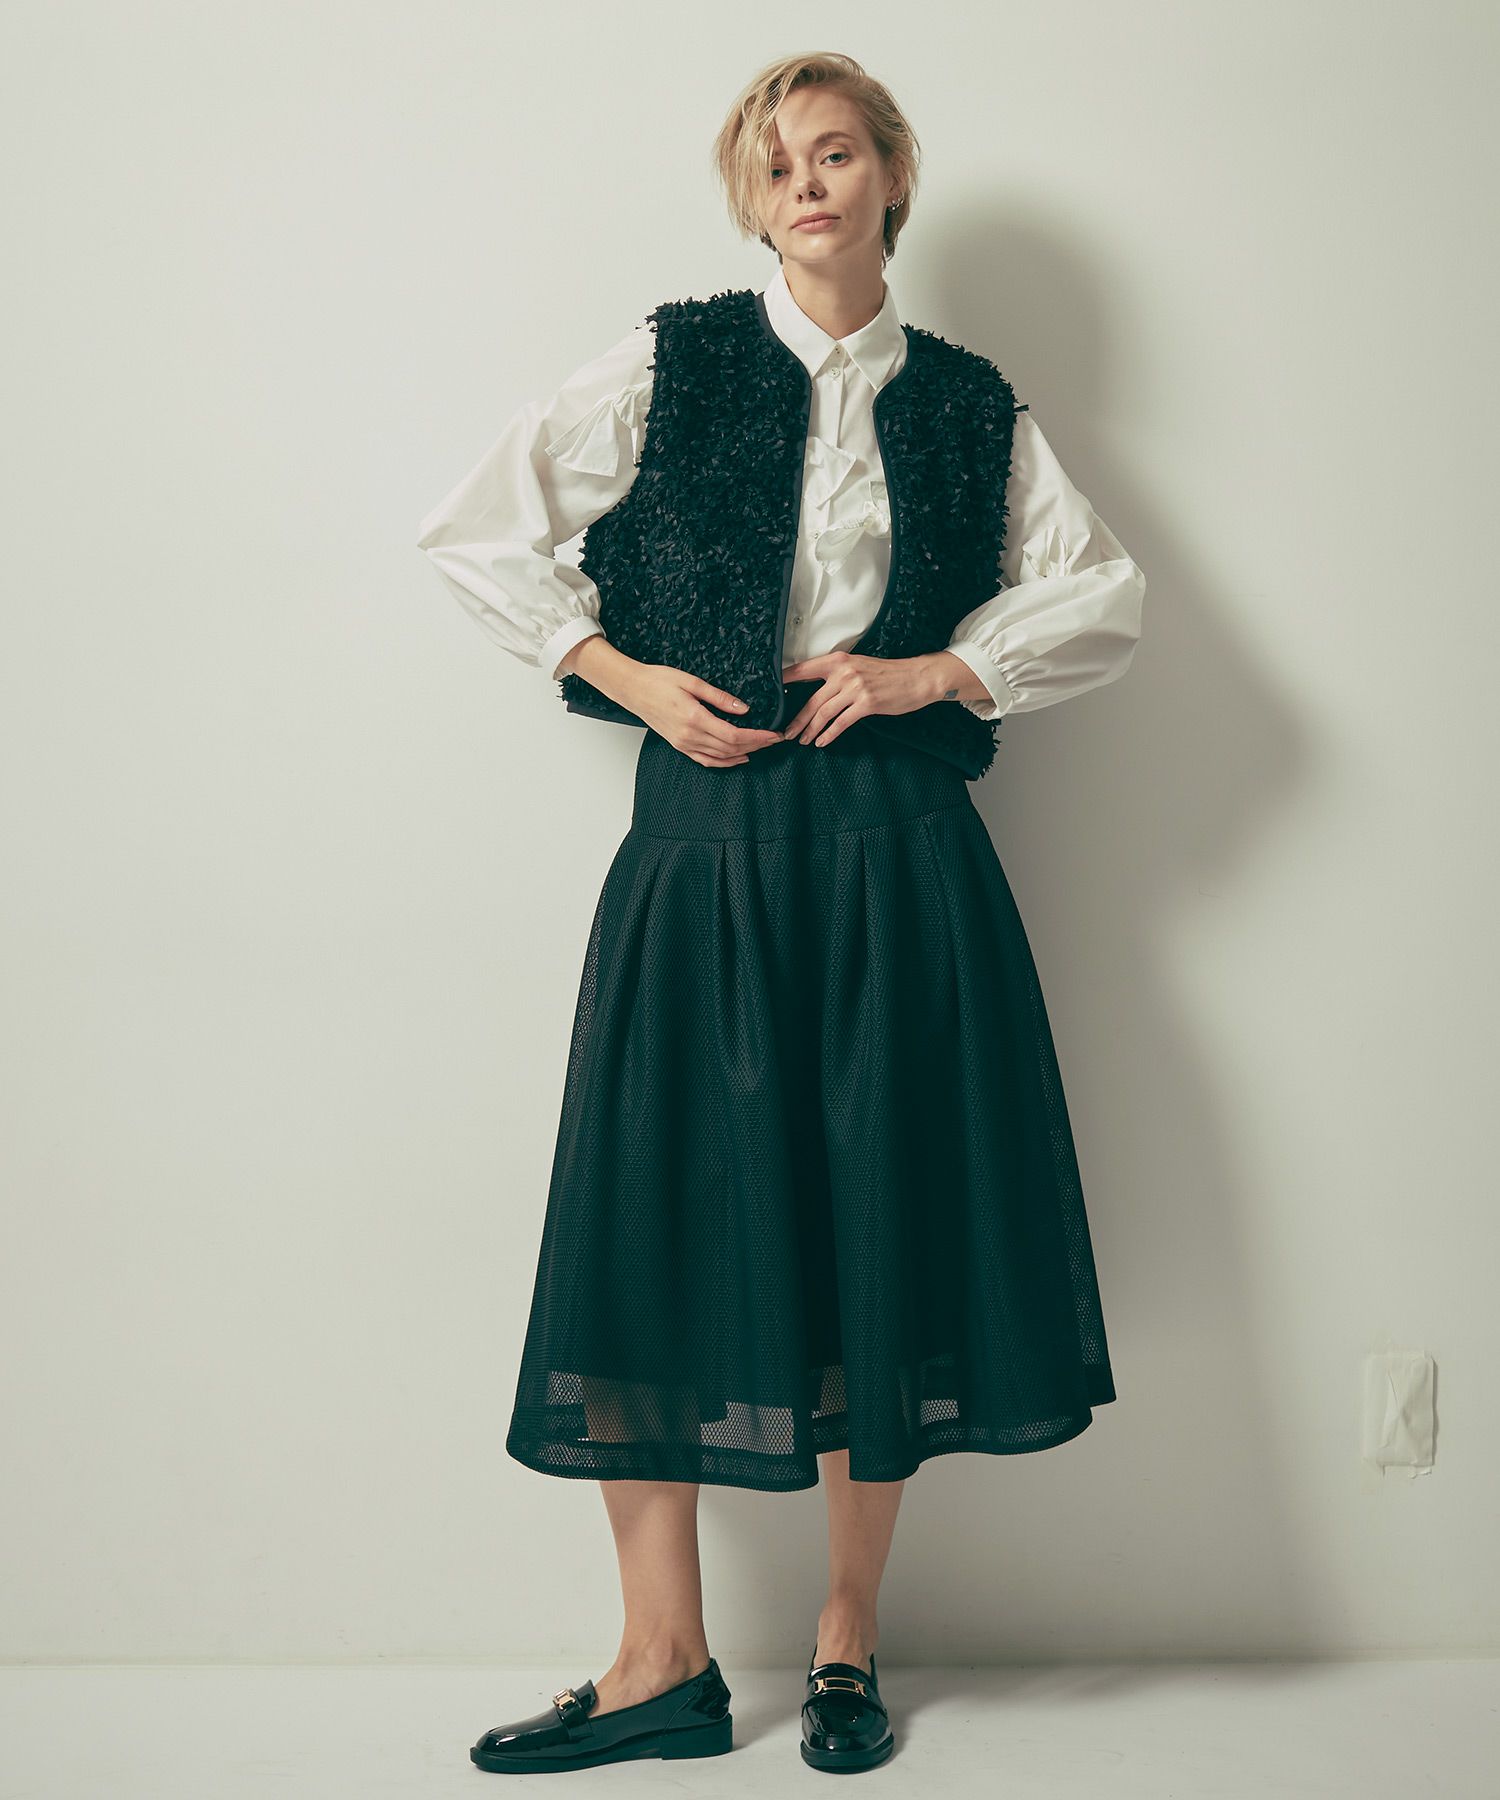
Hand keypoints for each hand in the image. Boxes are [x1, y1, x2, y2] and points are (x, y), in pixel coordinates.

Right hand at [620, 662, 784, 767]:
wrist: (632, 689)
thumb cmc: (659, 681)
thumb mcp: (692, 682)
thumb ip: (720, 697)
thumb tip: (744, 709)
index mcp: (695, 719)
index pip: (734, 735)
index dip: (757, 737)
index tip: (774, 734)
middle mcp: (689, 736)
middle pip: (731, 748)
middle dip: (757, 745)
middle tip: (775, 739)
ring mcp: (683, 744)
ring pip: (721, 757)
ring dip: (744, 754)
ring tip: (762, 747)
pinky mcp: (679, 745)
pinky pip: (706, 760)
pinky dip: (725, 762)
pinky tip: (738, 758)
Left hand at [779, 650, 953, 746]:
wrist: (916, 677)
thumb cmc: (887, 674)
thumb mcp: (858, 665)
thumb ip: (836, 675)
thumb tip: (814, 691)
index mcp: (838, 660)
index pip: (802, 670)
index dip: (784, 682)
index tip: (771, 695)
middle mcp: (844, 672)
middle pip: (811, 700)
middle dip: (796, 720)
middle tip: (786, 732)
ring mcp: (855, 688)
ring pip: (823, 713)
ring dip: (810, 730)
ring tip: (803, 741)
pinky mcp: (866, 703)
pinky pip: (841, 723)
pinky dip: (829, 734)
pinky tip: (822, 742)